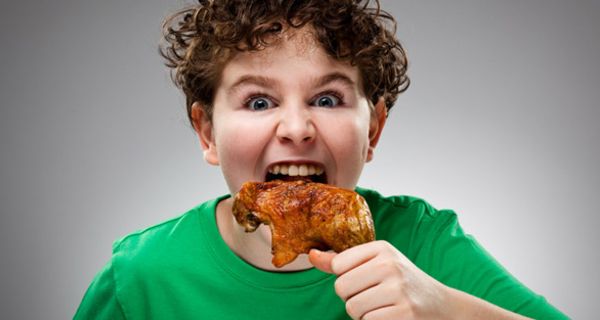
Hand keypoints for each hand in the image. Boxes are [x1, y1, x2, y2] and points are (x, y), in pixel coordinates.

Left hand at [309, 241, 448, 319]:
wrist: (442, 305)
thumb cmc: (401, 282)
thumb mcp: (375, 264)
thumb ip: (341, 261)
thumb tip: (311, 255)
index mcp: (381, 248)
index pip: (338, 264)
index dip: (345, 278)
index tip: (363, 279)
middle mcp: (390, 264)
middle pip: (341, 288)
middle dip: (351, 298)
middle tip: (372, 296)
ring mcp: (398, 289)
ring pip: (352, 308)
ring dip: (362, 313)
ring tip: (381, 306)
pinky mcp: (404, 313)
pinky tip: (389, 316)